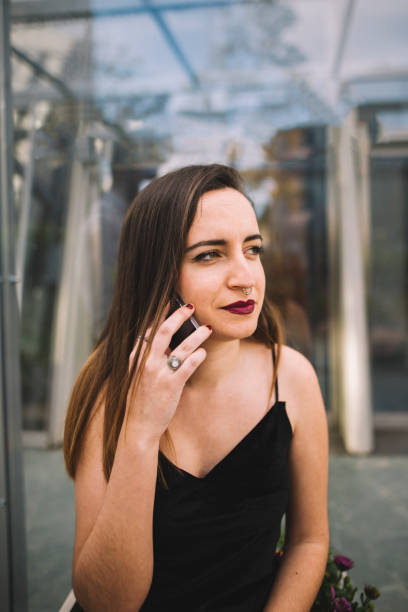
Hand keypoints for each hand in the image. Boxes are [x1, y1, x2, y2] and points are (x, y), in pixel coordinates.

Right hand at [125, 303, 211, 441]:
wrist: (139, 425)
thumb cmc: (140, 399)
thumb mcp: (138, 375)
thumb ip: (148, 358)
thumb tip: (163, 343)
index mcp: (137, 358)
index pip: (149, 329)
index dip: (161, 314)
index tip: (171, 301)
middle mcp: (147, 363)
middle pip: (164, 331)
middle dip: (179, 316)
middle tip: (191, 306)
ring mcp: (159, 374)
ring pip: (181, 347)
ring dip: (197, 335)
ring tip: (208, 328)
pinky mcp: (171, 385)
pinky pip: (188, 366)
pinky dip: (197, 357)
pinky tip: (203, 353)